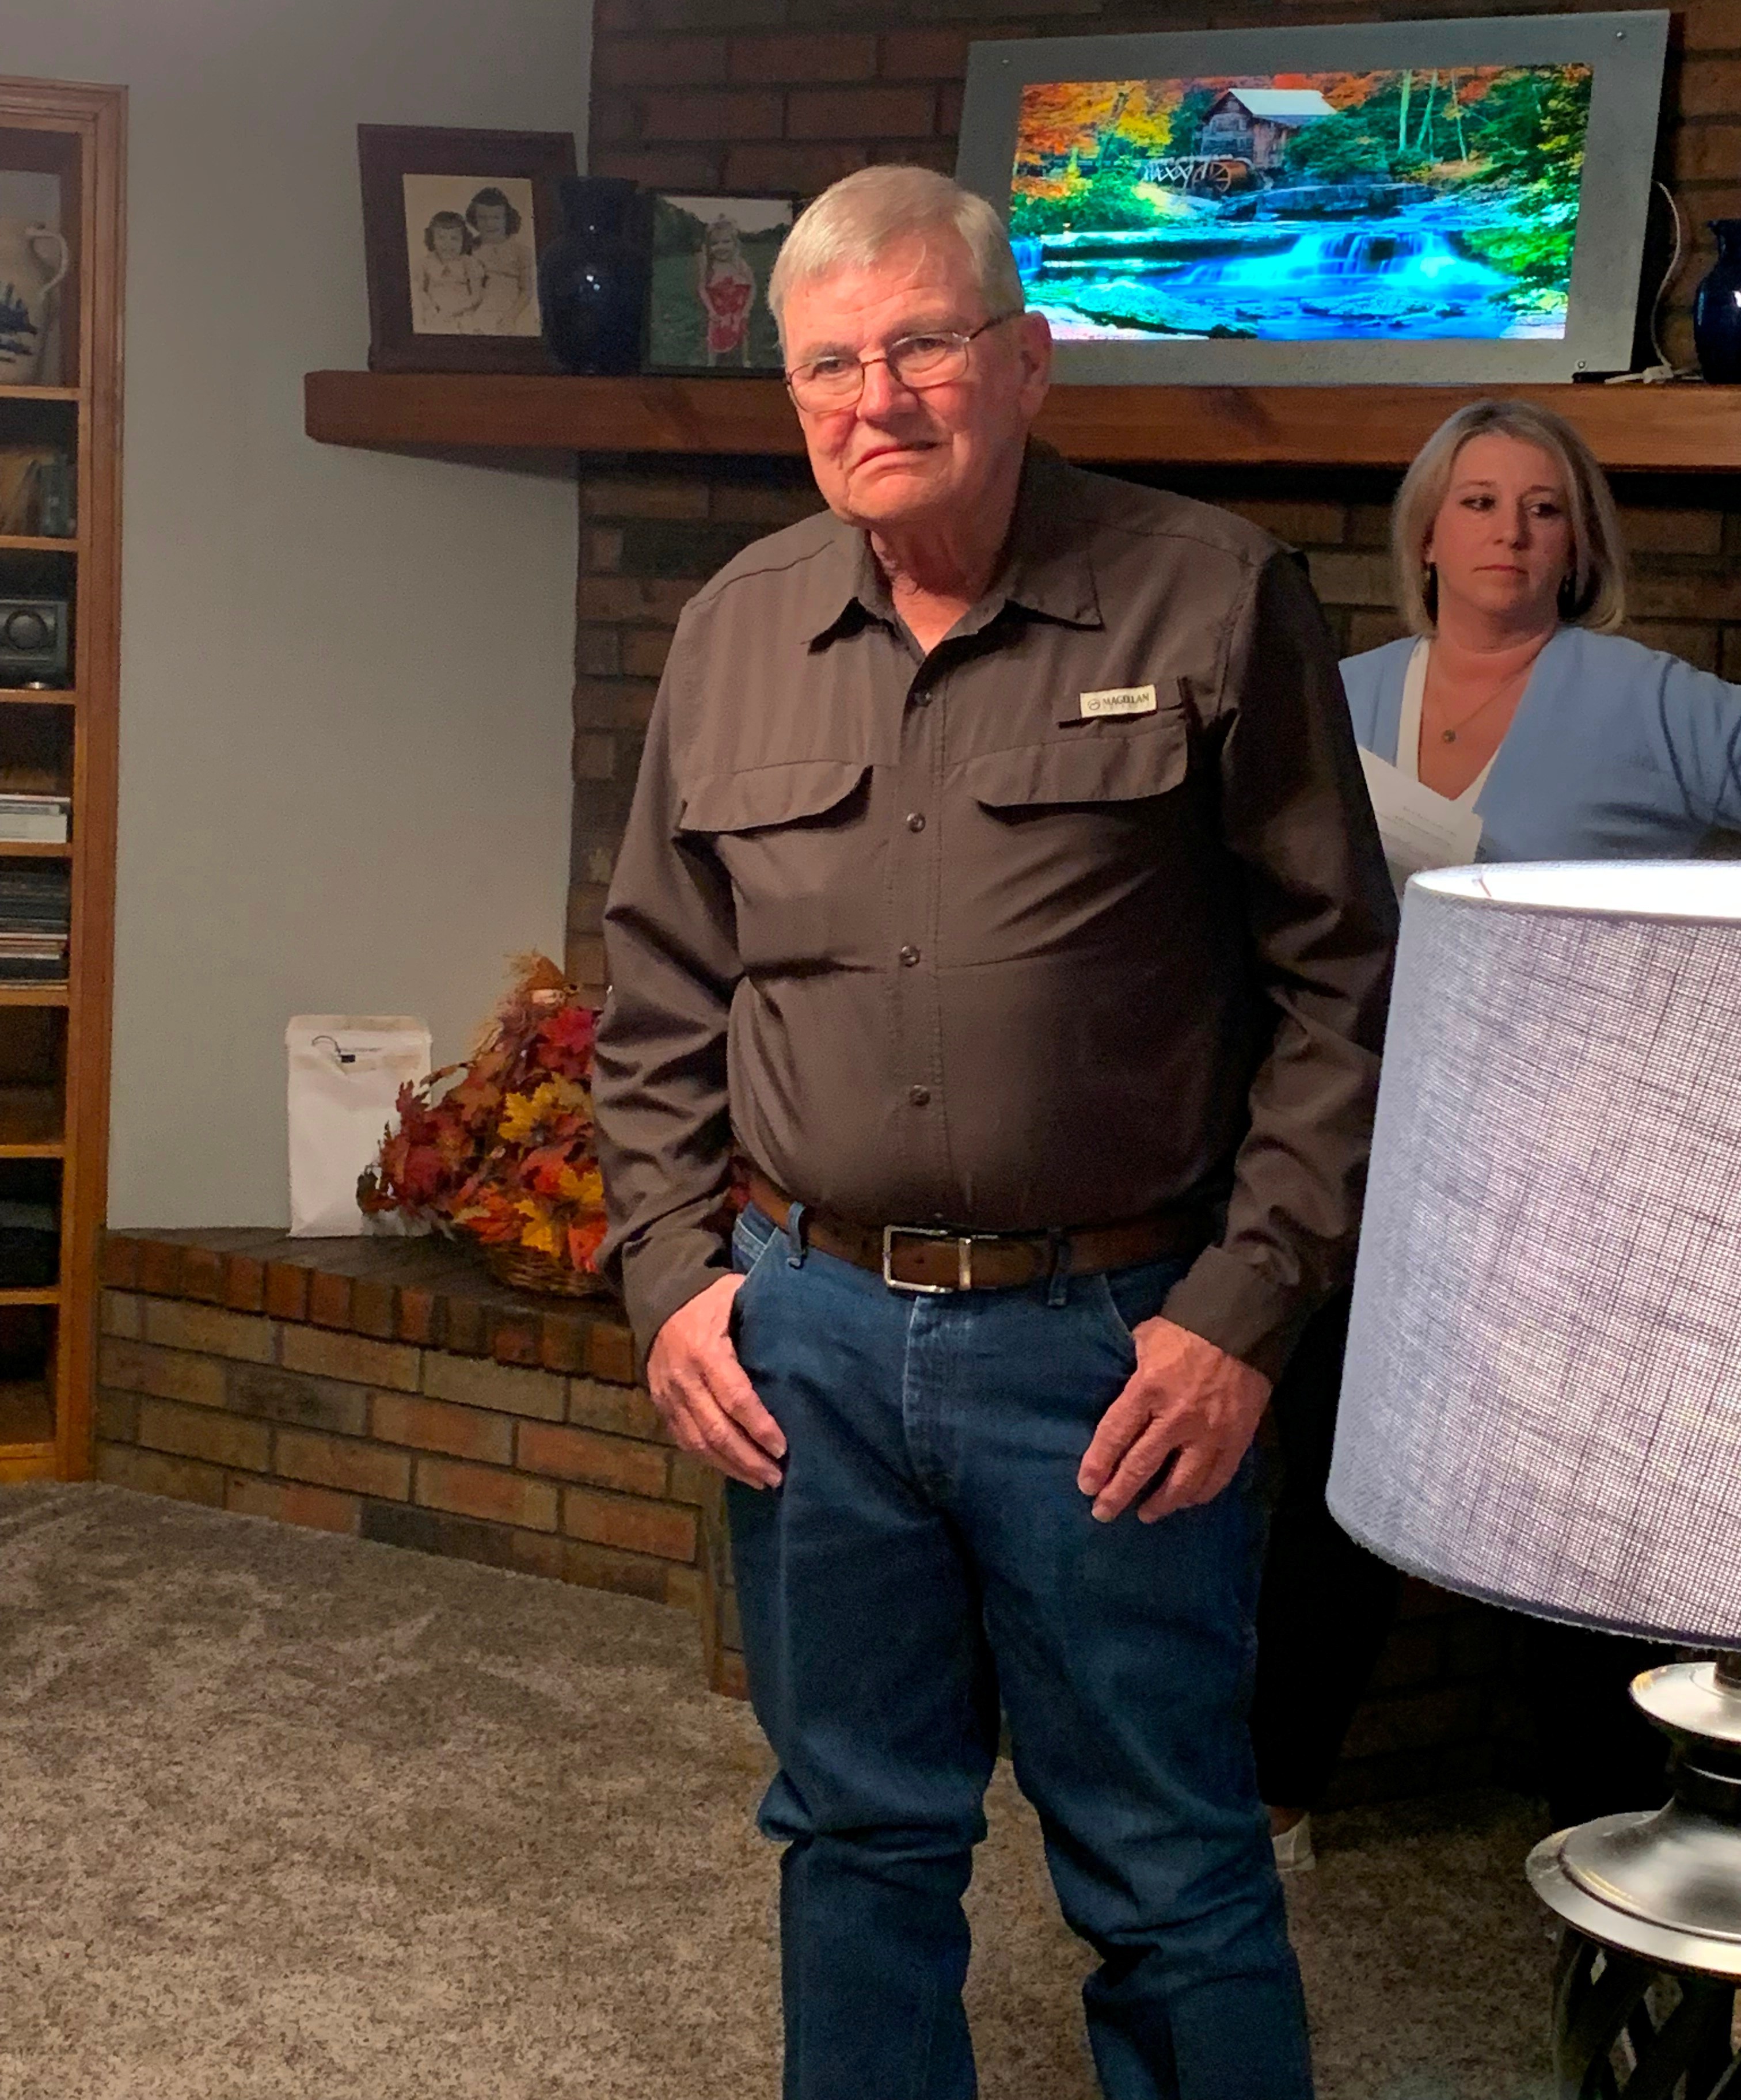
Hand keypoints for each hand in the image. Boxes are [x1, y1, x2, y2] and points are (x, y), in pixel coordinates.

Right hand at [646, 1274, 785, 1489]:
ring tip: (761, 1481)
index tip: (783, 1447)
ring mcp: (669, 1396)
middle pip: (716, 1430)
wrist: (660, 1298)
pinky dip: (710, 1460)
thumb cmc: (711, 1298)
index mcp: (706, 1351)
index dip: (759, 1426)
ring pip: (698, 1443)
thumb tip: (808, 1336)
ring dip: (731, 1466)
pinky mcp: (661, 1406)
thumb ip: (764, 1315)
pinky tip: (733, 1470)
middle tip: (777, 1476)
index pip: (735, 1397)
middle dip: (748, 1458)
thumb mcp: (737, 1295)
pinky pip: (684, 1441)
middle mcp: (684, 1378)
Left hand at [1077, 1316, 1269, 1523]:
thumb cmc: (1186, 1329)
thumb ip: (1130, 1370)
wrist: (1242, 1326)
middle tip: (1103, 1513)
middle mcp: (1177, 1417)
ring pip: (1182, 1482)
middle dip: (1118, 1494)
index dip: (1098, 1465)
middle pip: (1141, 1466)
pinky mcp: (1237, 1440)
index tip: (1086, 1487)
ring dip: (1161, 1504)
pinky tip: (1186, 1501)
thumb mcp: (1145, 1339)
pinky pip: (1216, 1478)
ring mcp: (1210, 1433)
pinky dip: (1199, 1495)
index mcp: (1148, 1389)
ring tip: (1145, 1514)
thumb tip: (1116, 1392)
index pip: (1115, 1436)